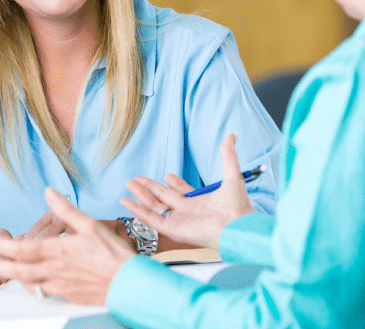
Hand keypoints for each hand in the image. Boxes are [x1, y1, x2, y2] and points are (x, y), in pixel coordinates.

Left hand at [0, 188, 134, 304]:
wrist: (128, 284)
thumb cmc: (112, 253)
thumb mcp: (90, 225)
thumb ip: (66, 210)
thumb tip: (50, 191)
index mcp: (57, 250)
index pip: (21, 249)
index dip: (0, 247)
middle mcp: (54, 270)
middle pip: (17, 269)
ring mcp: (59, 285)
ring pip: (27, 283)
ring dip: (10, 277)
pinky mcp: (67, 294)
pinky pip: (43, 292)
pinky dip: (31, 287)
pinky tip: (30, 284)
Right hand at [120, 133, 255, 250]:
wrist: (235, 227)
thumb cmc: (238, 206)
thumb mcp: (232, 175)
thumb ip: (228, 155)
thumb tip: (232, 135)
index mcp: (201, 202)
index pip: (182, 192)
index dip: (174, 183)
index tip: (167, 175)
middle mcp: (188, 212)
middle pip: (163, 198)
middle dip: (149, 187)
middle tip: (136, 179)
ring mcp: (178, 220)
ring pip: (153, 206)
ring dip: (140, 195)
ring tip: (128, 184)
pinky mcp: (172, 229)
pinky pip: (150, 219)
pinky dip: (136, 210)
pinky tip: (126, 201)